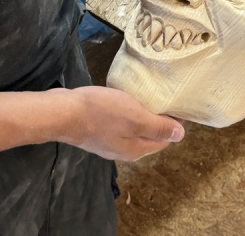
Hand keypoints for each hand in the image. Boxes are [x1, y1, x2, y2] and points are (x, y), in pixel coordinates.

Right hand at [63, 86, 184, 161]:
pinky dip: (125, 112)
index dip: (173, 122)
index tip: (176, 102)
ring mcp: (108, 142)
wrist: (63, 113)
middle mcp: (124, 150)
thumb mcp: (135, 118)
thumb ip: (157, 128)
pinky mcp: (96, 131)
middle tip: (163, 95)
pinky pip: (118, 123)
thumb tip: (181, 135)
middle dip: (158, 118)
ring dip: (141, 114)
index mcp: (136, 150)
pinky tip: (122, 99)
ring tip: (145, 94)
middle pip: (149, 135)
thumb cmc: (102, 113)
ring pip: (133, 129)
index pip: (164, 139)